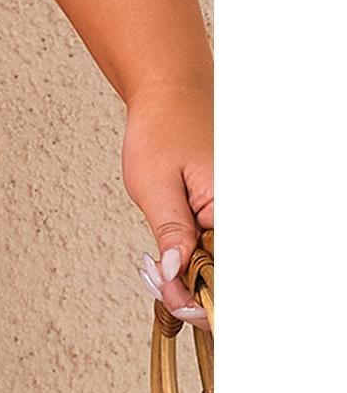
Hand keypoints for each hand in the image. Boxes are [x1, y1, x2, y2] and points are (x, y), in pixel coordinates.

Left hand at [122, 78, 212, 326]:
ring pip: (219, 268)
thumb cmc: (161, 125)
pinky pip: (215, 250)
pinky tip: (170, 259)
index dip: (203, 299)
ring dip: (190, 279)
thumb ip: (170, 232)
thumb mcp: (153, 182)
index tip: (175, 302)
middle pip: (225, 278)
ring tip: (158, 270)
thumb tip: (174, 276)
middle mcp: (239, 213)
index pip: (228, 275)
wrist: (169, 90)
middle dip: (191, 291)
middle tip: (158, 282)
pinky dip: (192, 261)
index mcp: (231, 207)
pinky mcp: (224, 214)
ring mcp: (232, 214)